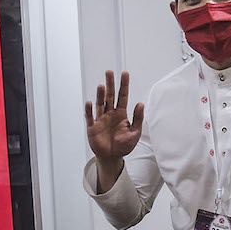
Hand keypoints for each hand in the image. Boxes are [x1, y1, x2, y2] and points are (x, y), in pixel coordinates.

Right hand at [84, 70, 143, 190]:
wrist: (112, 157)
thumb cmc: (124, 145)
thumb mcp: (135, 132)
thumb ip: (138, 118)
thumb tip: (141, 104)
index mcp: (121, 114)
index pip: (123, 96)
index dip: (124, 85)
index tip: (125, 73)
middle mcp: (110, 113)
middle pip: (110, 96)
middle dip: (110, 84)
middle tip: (110, 72)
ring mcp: (101, 119)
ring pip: (100, 104)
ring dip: (101, 95)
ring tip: (102, 85)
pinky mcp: (92, 127)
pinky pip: (90, 117)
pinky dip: (90, 110)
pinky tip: (90, 102)